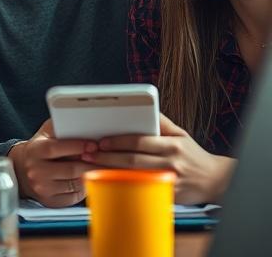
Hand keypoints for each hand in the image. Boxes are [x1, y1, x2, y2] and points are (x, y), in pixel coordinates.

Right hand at [9, 119, 96, 206]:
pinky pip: (75, 196)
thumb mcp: (44, 134)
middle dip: (91, 163)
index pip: (57, 148)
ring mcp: (43, 189)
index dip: (77, 146)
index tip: (93, 145)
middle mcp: (36, 171)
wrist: (22, 170)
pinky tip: (90, 180)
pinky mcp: (51, 202)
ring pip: (76, 184)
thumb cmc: (39, 150)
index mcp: (34, 151)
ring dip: (91, 176)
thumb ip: (59, 127)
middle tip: (105, 158)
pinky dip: (85, 188)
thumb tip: (80, 121)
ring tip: (102, 169)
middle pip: (71, 169)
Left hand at [82, 113, 236, 203]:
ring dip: (111, 172)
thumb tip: (145, 108)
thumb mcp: (181, 134)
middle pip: (133, 160)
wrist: (217, 180)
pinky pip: (143, 190)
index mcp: (172, 145)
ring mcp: (169, 181)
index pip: (139, 142)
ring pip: (135, 176)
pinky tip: (110, 183)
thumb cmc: (194, 155)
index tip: (101, 141)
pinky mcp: (168, 196)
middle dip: (108, 157)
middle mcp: (170, 162)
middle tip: (89, 154)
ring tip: (92, 168)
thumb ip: (161, 122)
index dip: (118, 142)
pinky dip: (125, 187)